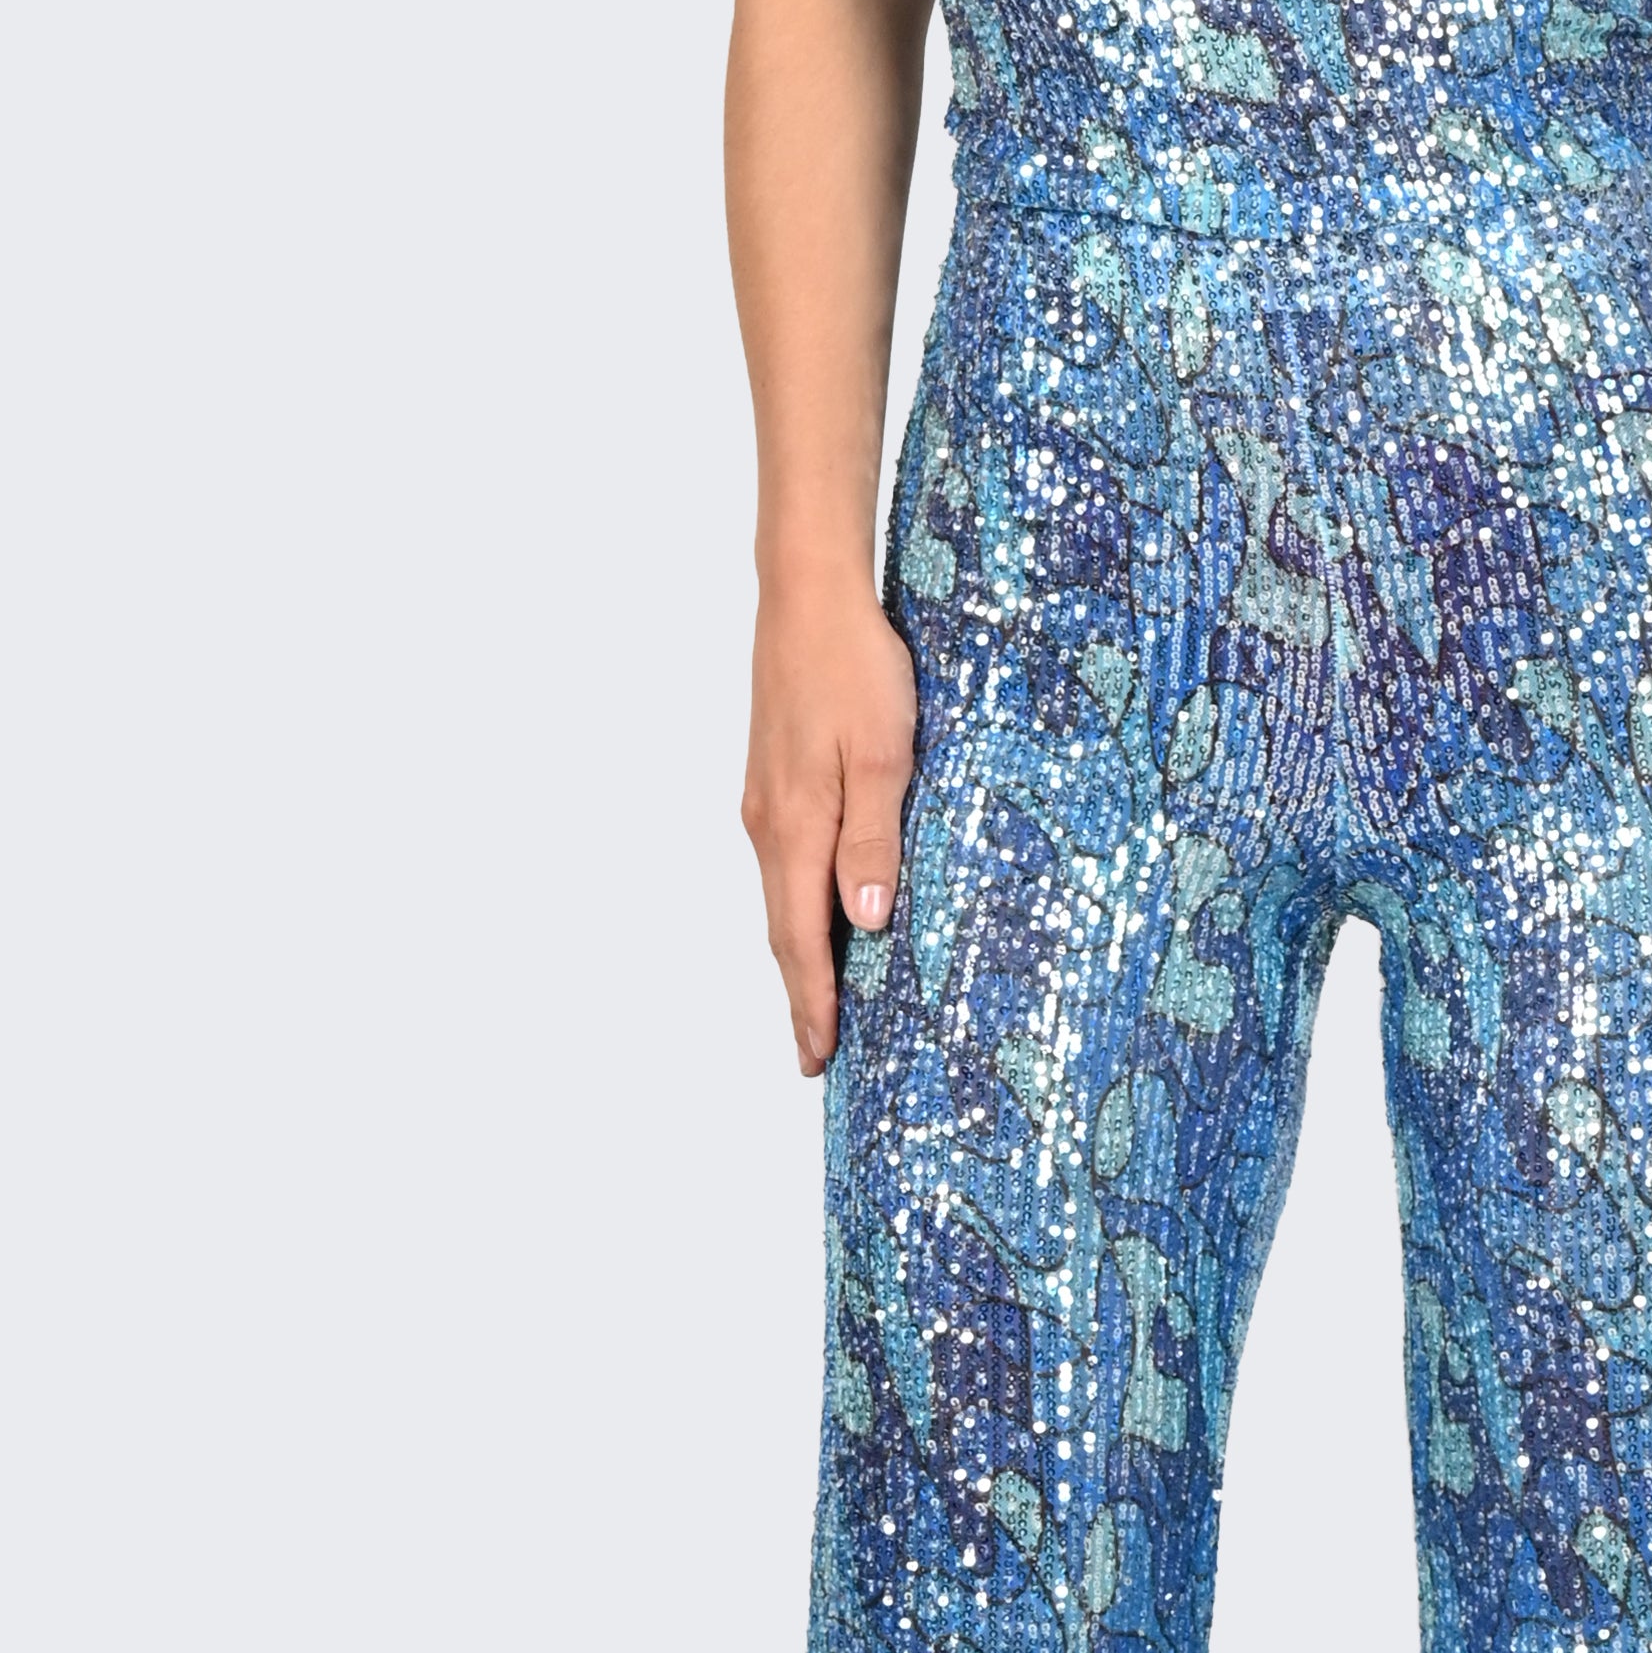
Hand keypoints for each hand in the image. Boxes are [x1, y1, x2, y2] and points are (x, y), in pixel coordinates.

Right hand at [741, 575, 917, 1074]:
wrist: (808, 596)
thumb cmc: (854, 667)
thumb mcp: (886, 755)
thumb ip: (875, 840)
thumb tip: (868, 921)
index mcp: (795, 828)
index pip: (801, 939)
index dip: (812, 1002)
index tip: (818, 1057)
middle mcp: (768, 824)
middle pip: (783, 929)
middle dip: (802, 995)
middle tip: (816, 1053)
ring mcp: (765, 801)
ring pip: (783, 896)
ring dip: (801, 953)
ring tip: (825, 999)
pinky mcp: (774, 778)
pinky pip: (786, 863)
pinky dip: (800, 906)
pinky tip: (826, 913)